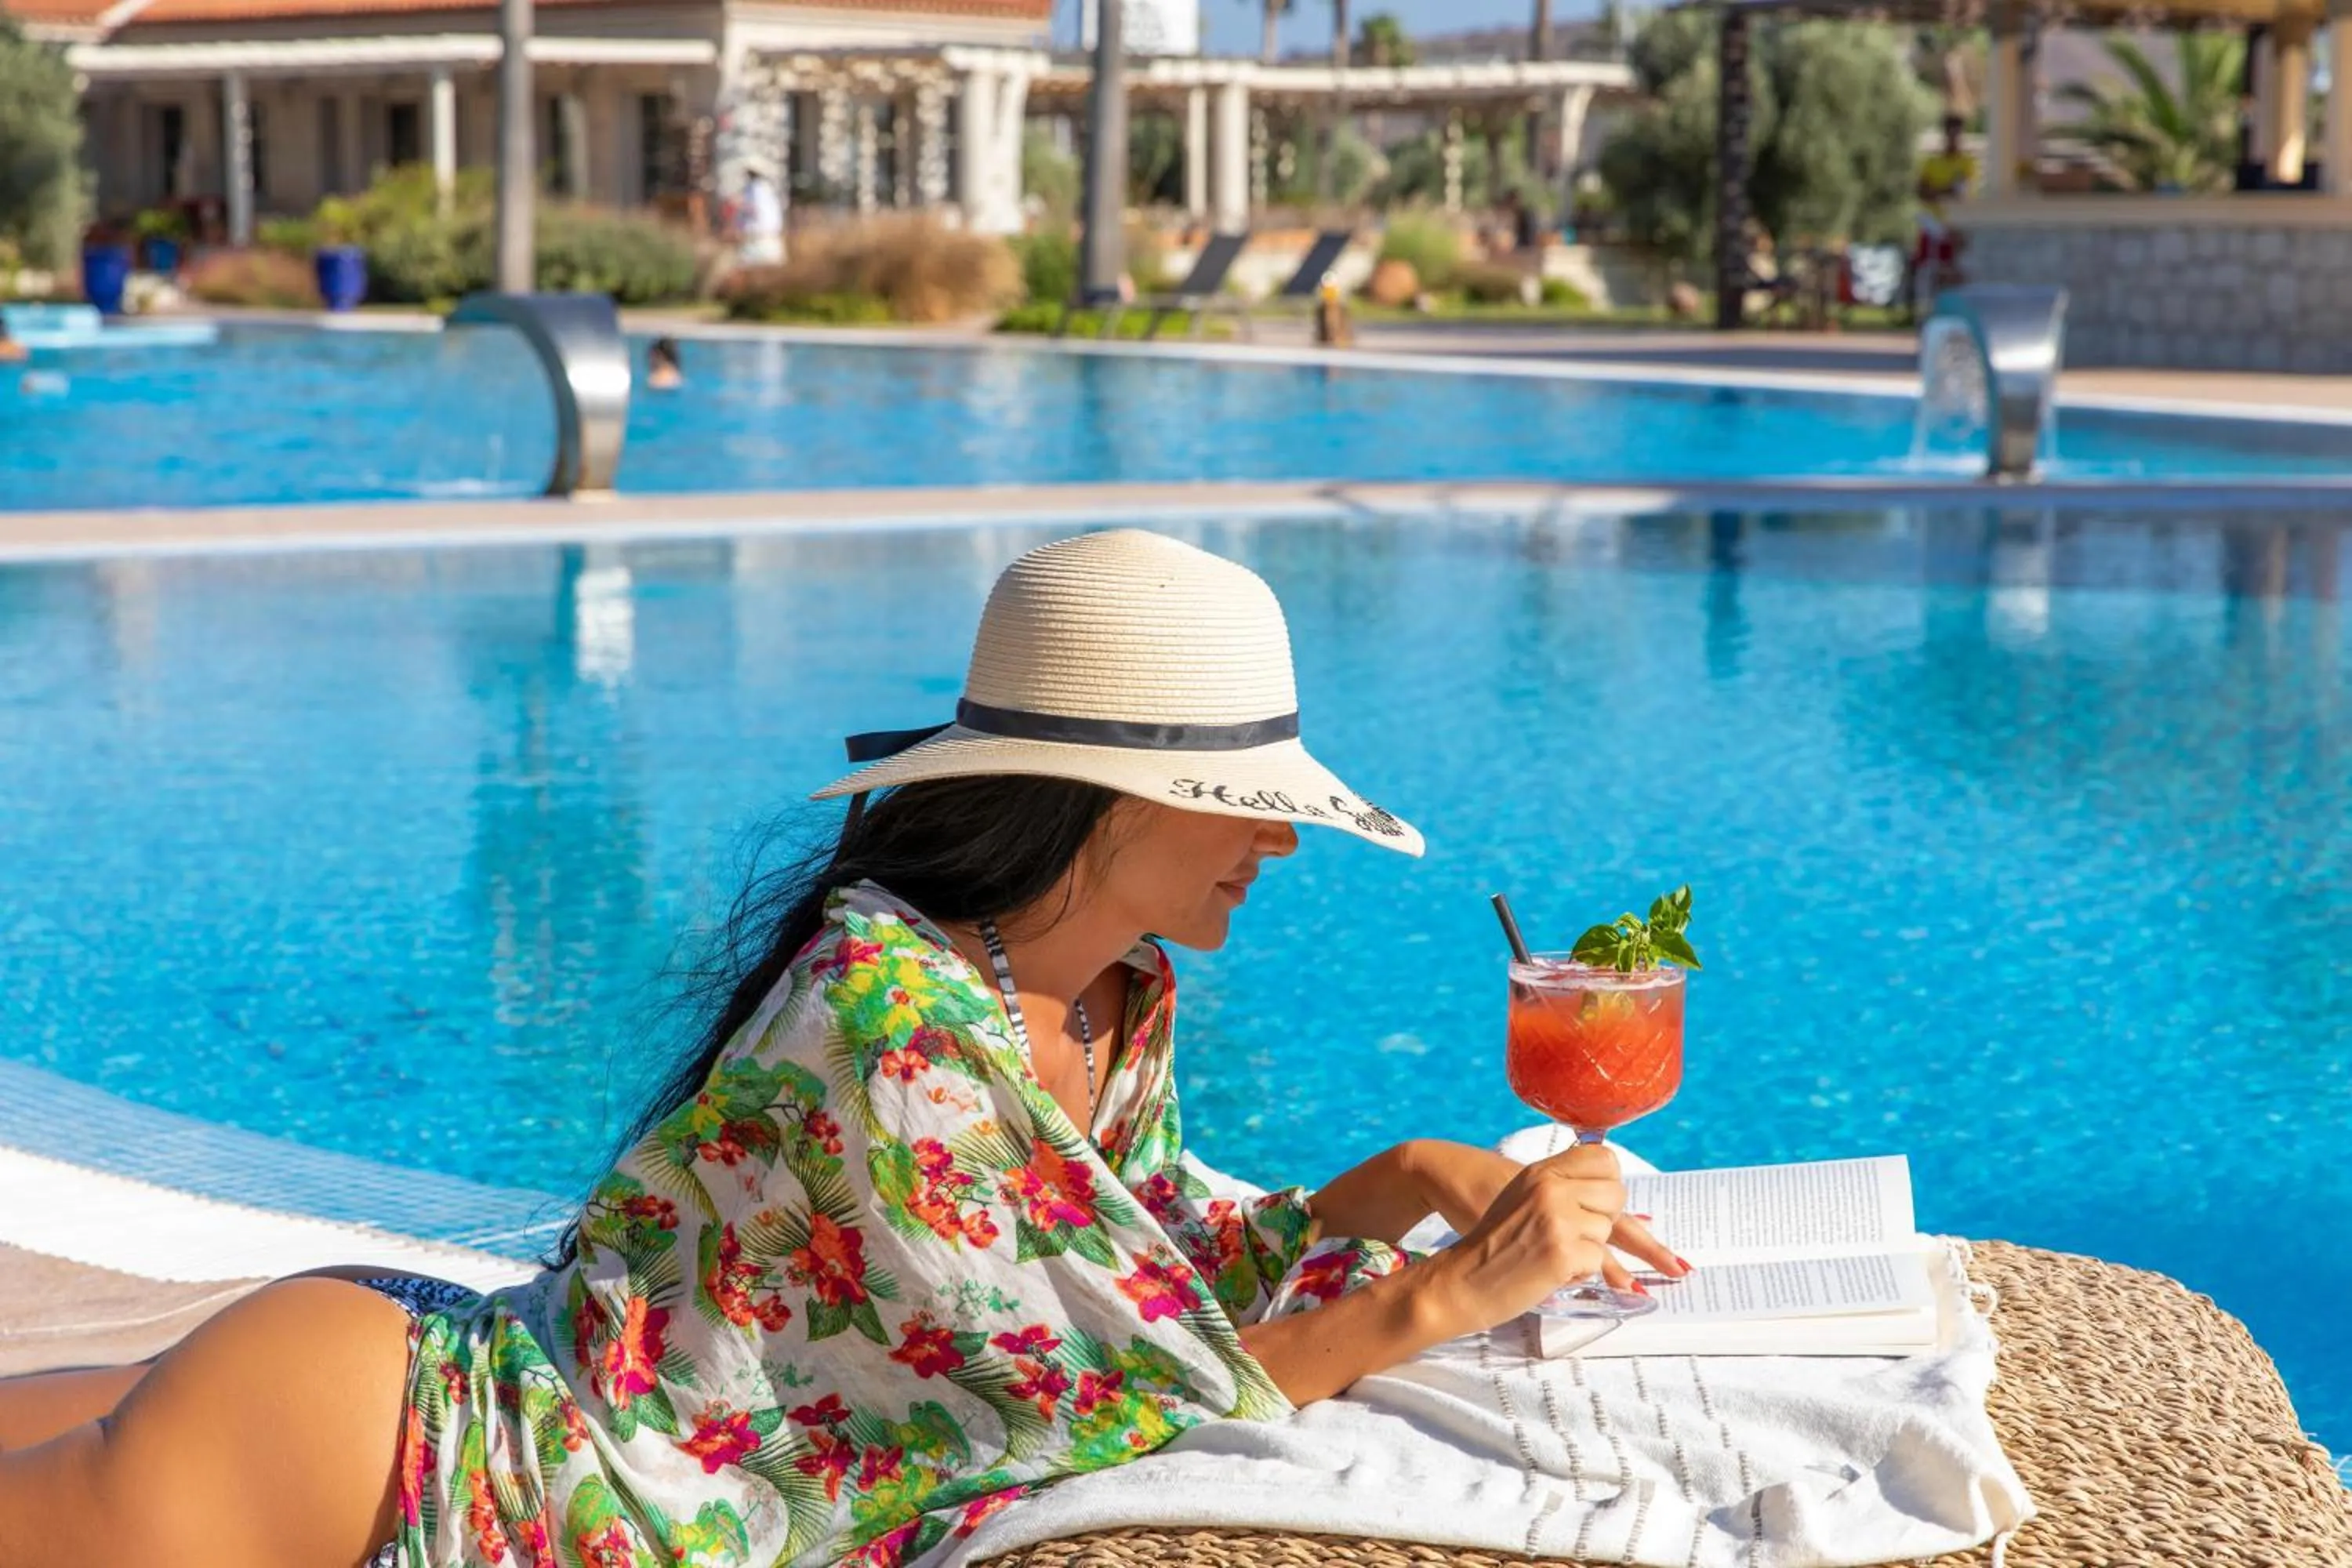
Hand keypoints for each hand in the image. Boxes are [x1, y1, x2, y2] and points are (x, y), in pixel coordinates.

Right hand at [1408, 1141, 1690, 1284]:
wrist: (1459, 1279)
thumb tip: (1606, 1193)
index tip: (1598, 1201)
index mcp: (1542, 1172)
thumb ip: (1558, 1187)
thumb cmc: (1491, 1244)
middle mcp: (1551, 1189)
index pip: (1605, 1160)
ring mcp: (1557, 1220)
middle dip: (1604, 1219)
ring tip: (1553, 1255)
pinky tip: (1551, 1273)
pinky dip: (1579, 1272)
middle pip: (1615, 1195)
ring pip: (1607, 1231)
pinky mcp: (1562, 1253)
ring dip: (1588, 1249)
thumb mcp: (1521, 1197)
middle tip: (1575, 1235)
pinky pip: (1598, 1262)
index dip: (1608, 1183)